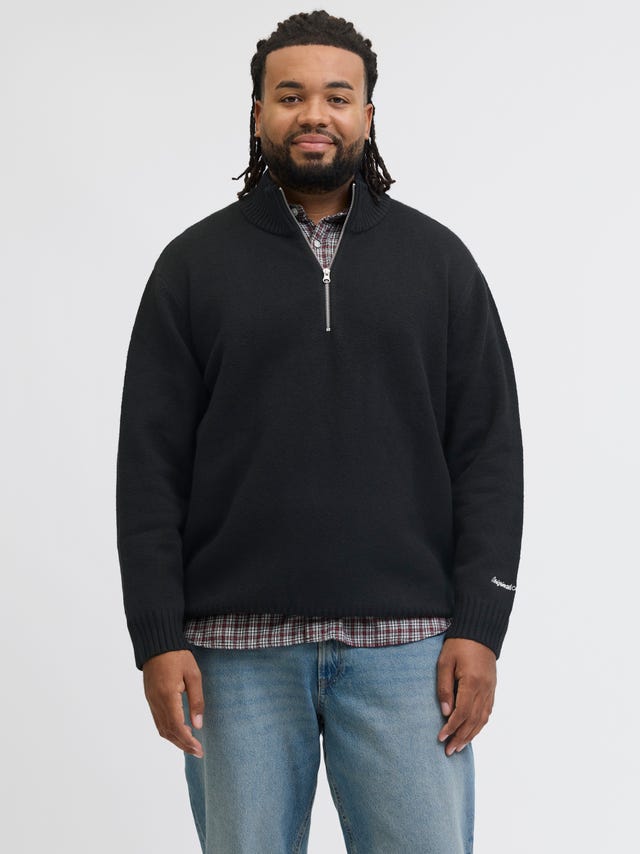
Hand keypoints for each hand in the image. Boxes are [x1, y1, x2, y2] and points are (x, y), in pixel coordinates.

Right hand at [142, 649, 204, 757]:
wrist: (157, 643)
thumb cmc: (178, 656)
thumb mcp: (193, 675)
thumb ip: (196, 700)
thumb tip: (197, 725)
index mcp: (167, 696)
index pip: (176, 727)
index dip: (187, 742)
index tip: (199, 749)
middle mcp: (156, 702)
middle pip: (168, 732)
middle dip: (183, 745)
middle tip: (198, 752)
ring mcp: (151, 701)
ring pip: (161, 728)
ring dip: (175, 739)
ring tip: (191, 744)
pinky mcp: (150, 698)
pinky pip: (158, 720)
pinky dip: (168, 730)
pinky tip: (179, 730)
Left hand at [436, 638, 495, 755]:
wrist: (479, 632)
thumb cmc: (458, 645)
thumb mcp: (445, 662)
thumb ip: (444, 688)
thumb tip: (445, 712)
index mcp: (471, 683)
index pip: (462, 713)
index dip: (451, 728)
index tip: (441, 738)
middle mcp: (484, 690)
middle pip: (473, 721)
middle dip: (461, 738)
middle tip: (449, 751)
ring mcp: (490, 690)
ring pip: (482, 719)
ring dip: (471, 735)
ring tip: (459, 747)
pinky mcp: (492, 689)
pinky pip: (487, 712)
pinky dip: (479, 725)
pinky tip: (472, 732)